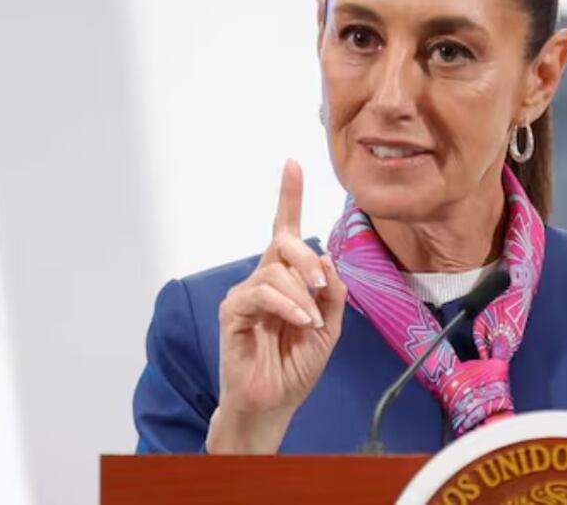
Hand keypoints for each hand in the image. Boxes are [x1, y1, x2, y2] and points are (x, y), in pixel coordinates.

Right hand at [206, 160, 346, 453]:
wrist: (274, 403)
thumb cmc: (295, 365)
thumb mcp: (329, 326)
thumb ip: (333, 293)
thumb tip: (328, 261)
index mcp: (286, 278)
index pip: (286, 230)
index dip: (288, 196)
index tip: (292, 163)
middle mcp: (264, 279)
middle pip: (285, 242)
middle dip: (308, 259)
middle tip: (322, 285)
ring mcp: (246, 295)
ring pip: (275, 269)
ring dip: (301, 293)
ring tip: (310, 320)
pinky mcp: (233, 313)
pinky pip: (261, 293)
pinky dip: (286, 304)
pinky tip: (299, 320)